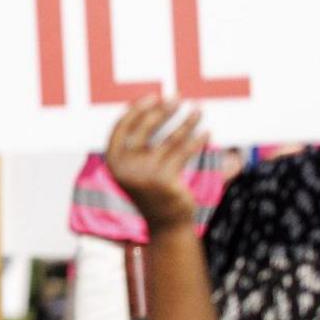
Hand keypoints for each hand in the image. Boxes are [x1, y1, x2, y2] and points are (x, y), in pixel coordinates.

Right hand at [102, 96, 207, 232]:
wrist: (165, 223)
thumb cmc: (152, 189)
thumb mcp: (135, 167)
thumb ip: (136, 144)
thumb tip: (154, 108)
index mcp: (113, 161)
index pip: (122, 126)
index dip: (138, 109)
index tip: (155, 96)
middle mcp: (125, 166)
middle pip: (145, 128)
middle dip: (163, 110)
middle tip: (178, 98)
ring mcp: (144, 173)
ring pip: (169, 139)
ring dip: (187, 121)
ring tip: (198, 110)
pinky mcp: (165, 180)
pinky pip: (184, 153)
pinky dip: (197, 140)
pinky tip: (206, 132)